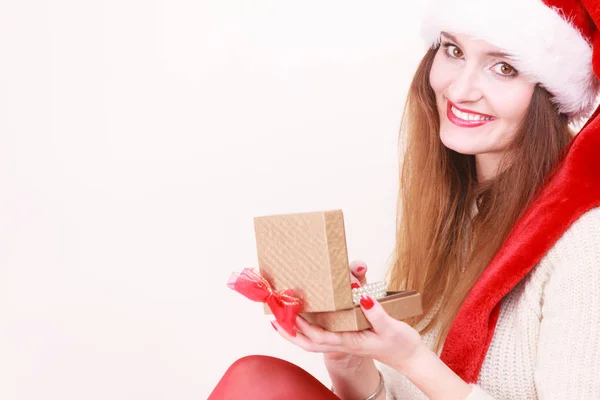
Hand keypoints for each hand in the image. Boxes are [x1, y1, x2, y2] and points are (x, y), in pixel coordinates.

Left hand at [271, 275, 423, 374]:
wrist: (410, 357)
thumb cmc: (401, 344)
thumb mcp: (390, 327)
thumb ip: (376, 313)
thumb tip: (363, 297)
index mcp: (349, 342)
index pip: (318, 337)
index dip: (302, 326)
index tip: (289, 312)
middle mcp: (342, 343)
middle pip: (308, 342)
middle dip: (289, 332)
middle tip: (272, 317)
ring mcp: (344, 342)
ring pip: (312, 340)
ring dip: (294, 330)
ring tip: (279, 317)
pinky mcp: (347, 338)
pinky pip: (321, 335)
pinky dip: (307, 328)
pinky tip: (303, 318)